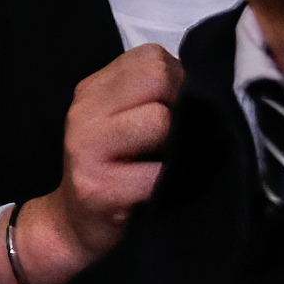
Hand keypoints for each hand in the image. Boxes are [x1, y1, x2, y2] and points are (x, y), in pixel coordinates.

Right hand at [2, 43, 183, 283]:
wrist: (73, 227)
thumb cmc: (114, 171)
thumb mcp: (120, 121)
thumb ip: (151, 95)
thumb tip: (211, 83)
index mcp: (91, 91)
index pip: (152, 57)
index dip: (178, 81)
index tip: (175, 112)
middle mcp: (83, 112)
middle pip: (159, 77)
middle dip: (182, 106)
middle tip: (177, 138)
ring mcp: (85, 149)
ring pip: (161, 120)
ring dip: (179, 144)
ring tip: (170, 162)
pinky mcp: (98, 188)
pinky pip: (159, 172)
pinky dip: (173, 180)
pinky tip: (163, 189)